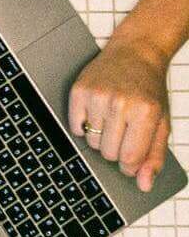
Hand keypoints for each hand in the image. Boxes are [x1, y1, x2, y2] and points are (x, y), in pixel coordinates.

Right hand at [68, 39, 170, 190]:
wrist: (135, 52)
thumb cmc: (149, 89)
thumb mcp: (161, 123)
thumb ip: (154, 157)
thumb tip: (144, 184)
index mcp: (146, 112)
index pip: (129, 158)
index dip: (130, 164)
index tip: (132, 156)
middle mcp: (121, 103)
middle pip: (108, 152)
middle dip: (115, 147)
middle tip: (124, 129)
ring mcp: (97, 96)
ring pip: (92, 142)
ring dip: (100, 135)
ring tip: (112, 117)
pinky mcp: (79, 91)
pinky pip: (75, 128)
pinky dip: (84, 126)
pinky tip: (97, 112)